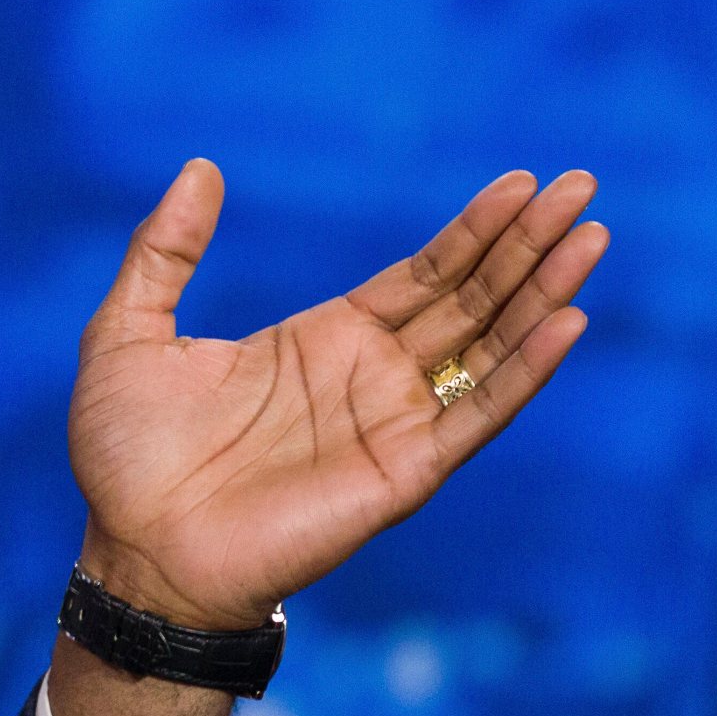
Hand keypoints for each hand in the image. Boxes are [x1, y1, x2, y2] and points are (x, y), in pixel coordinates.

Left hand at [70, 160, 604, 629]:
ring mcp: (392, 424)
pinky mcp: (401, 473)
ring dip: (544, 292)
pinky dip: (524, 371)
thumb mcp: (128, 331)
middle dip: (527, 243)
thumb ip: (165, 251)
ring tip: (591, 235)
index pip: (421, 273)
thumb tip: (201, 166)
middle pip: (471, 297)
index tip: (521, 180)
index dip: (473, 229)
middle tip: (583, 185)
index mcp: (320, 341)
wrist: (132, 549)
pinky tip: (565, 322)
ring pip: (489, 346)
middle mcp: (370, 378)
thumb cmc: (125, 455)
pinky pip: (476, 416)